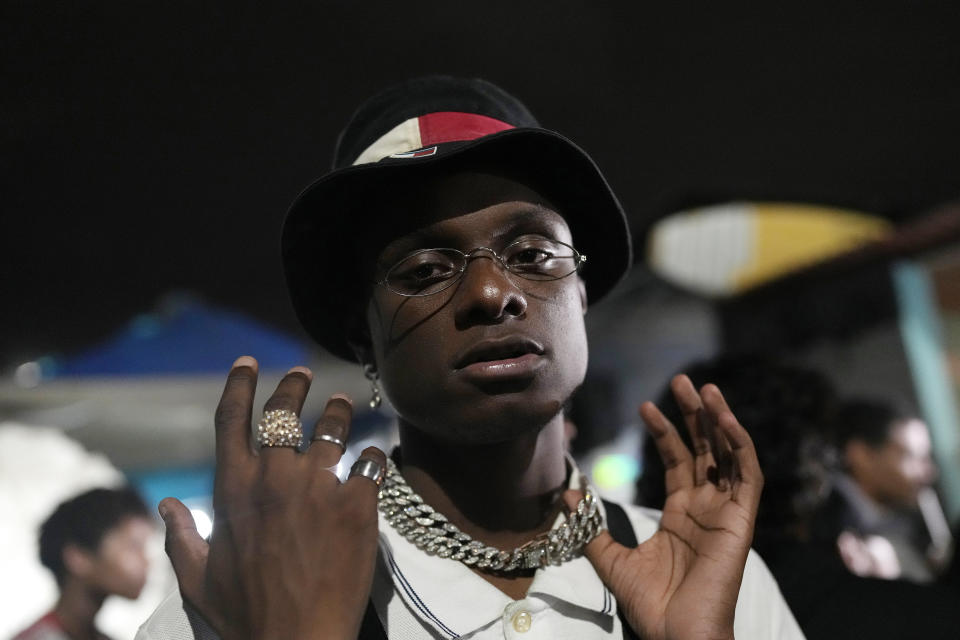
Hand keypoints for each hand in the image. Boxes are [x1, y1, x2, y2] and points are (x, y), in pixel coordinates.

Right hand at [159, 356, 386, 639]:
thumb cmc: (245, 613)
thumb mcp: (199, 578)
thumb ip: (181, 538)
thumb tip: (166, 506)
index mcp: (234, 488)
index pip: (231, 420)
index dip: (239, 385)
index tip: (248, 363)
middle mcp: (275, 477)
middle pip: (285, 411)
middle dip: (294, 384)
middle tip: (304, 374)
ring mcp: (319, 486)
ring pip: (332, 428)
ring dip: (337, 411)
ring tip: (342, 405)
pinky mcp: (358, 504)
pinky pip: (370, 463)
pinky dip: (373, 457)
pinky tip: (375, 457)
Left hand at [567, 374, 761, 639]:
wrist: (676, 636)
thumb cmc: (652, 607)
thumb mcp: (613, 560)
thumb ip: (593, 527)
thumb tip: (569, 495)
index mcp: (682, 515)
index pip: (678, 461)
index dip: (665, 432)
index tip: (646, 405)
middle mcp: (707, 508)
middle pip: (705, 450)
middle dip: (695, 415)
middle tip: (682, 380)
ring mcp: (726, 513)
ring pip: (729, 455)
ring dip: (720, 421)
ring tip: (705, 389)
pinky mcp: (742, 521)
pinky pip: (747, 476)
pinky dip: (739, 445)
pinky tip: (724, 420)